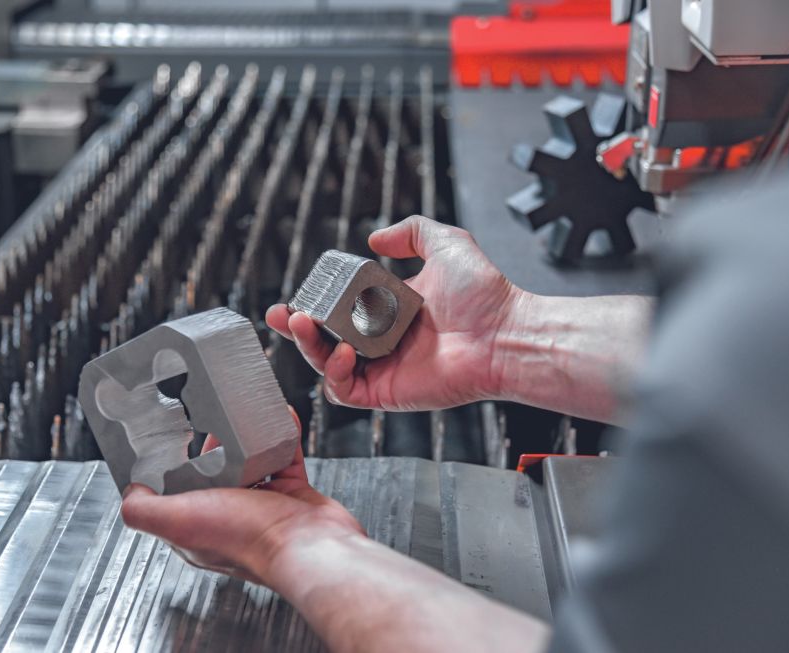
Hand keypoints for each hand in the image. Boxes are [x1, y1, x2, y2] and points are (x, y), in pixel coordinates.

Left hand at [120, 409, 363, 584]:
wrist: (308, 546)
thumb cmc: (248, 538)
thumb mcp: (178, 520)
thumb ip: (143, 509)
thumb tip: (130, 493)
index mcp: (197, 526)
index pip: (176, 493)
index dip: (174, 467)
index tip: (174, 439)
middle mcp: (229, 517)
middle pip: (215, 473)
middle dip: (214, 446)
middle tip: (214, 419)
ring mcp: (263, 505)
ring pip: (251, 463)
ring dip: (250, 439)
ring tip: (246, 414)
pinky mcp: (292, 494)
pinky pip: (285, 456)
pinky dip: (283, 436)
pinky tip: (281, 418)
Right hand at [266, 215, 520, 410]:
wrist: (505, 332)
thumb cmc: (486, 295)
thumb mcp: (446, 242)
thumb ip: (412, 231)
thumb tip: (377, 238)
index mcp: (390, 311)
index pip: (340, 311)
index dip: (315, 303)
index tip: (298, 293)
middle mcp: (383, 342)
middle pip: (324, 340)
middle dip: (297, 329)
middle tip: (282, 314)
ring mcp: (383, 369)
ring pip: (327, 366)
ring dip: (308, 347)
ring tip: (302, 324)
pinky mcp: (386, 393)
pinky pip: (345, 391)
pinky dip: (334, 373)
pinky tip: (341, 351)